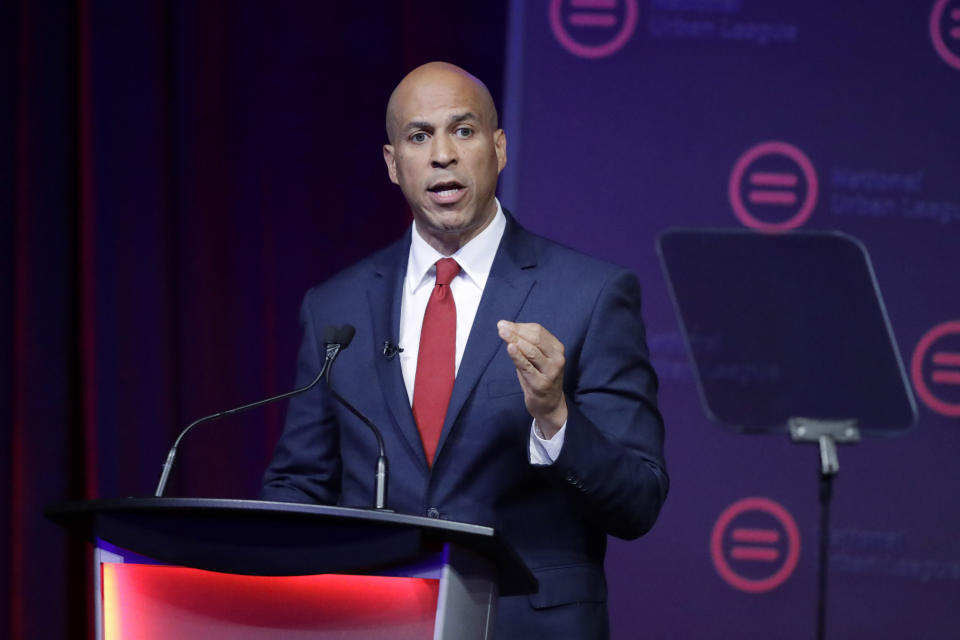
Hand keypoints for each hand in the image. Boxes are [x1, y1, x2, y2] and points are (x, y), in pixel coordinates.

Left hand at [497, 320, 567, 437]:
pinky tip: (510, 348)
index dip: (520, 326)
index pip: (538, 331)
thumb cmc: (540, 378)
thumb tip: (507, 329)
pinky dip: (518, 356)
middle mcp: (557, 358)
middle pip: (535, 338)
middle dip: (516, 331)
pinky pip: (527, 367)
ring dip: (515, 340)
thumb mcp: (536, 359)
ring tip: (502, 333)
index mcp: (557, 348)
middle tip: (501, 326)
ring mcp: (551, 371)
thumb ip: (526, 345)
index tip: (505, 324)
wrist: (550, 405)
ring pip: (532, 351)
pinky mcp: (541, 383)